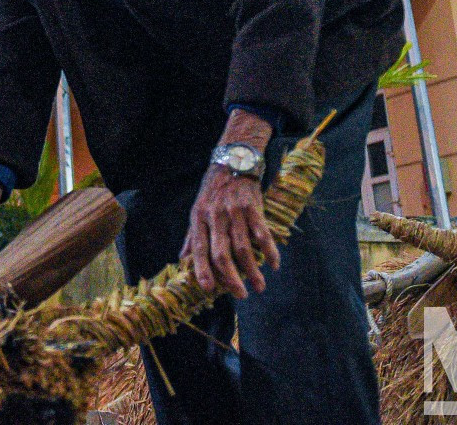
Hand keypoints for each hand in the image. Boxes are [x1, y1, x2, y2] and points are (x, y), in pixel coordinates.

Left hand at [181, 108, 281, 298]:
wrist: (233, 161)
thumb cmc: (213, 190)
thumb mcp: (197, 209)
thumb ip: (192, 236)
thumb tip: (182, 261)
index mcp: (198, 217)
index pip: (198, 248)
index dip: (202, 270)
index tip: (208, 289)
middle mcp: (215, 215)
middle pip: (222, 253)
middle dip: (231, 278)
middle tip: (241, 295)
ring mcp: (234, 211)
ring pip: (244, 248)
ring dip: (253, 270)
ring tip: (259, 286)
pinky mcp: (253, 207)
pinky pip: (262, 234)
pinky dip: (269, 251)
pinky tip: (274, 264)